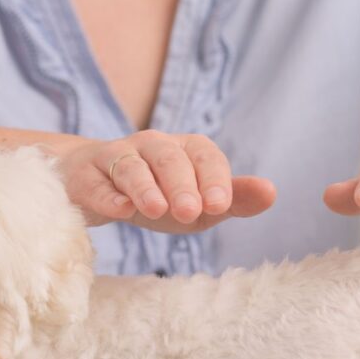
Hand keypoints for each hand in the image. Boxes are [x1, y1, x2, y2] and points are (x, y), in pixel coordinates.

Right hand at [48, 130, 276, 232]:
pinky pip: (98, 184)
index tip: (221, 205)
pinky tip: (119, 209)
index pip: (205, 156)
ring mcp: (117, 158)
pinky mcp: (88, 176)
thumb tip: (271, 193)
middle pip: (169, 158)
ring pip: (132, 167)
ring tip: (158, 211)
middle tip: (193, 212)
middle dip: (183, 185)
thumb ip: (233, 199)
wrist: (96, 188)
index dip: (214, 179)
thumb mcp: (199, 204)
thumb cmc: (158, 197)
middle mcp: (152, 146)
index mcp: (185, 150)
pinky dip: (108, 196)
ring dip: (146, 188)